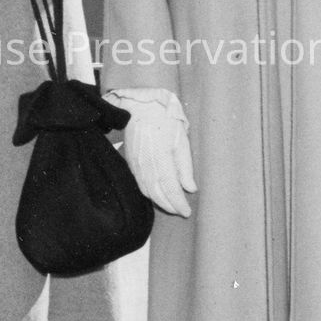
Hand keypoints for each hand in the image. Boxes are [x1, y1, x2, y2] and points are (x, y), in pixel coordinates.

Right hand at [114, 87, 193, 217]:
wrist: (140, 108)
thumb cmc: (164, 120)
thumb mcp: (182, 141)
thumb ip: (185, 167)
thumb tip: (190, 188)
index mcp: (161, 159)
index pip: (170, 189)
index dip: (179, 203)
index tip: (187, 212)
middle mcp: (146, 166)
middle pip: (157, 194)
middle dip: (170, 206)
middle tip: (181, 212)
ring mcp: (136, 165)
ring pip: (147, 191)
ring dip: (159, 202)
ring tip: (171, 206)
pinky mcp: (130, 163)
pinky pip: (140, 184)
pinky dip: (149, 194)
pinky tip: (156, 195)